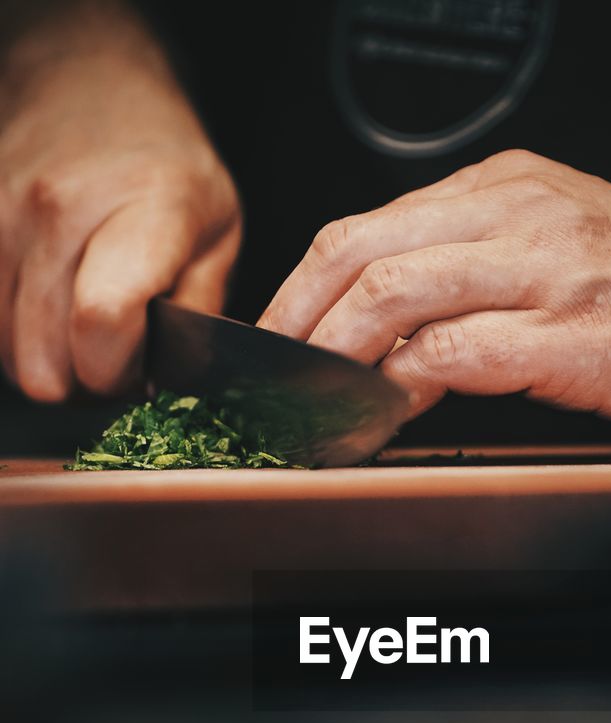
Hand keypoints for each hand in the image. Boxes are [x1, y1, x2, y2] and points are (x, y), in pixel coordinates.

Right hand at [0, 4, 241, 399]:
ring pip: (9, 351)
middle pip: (46, 357)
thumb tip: (173, 381)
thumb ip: (199, 314)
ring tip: (83, 332)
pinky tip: (50, 314)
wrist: (87, 81)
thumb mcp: (218, 233)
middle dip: (84, 381)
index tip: (139, 367)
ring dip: (48, 362)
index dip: (118, 372)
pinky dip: (17, 337)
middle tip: (113, 356)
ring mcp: (4, 215)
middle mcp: (61, 209)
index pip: (103, 321)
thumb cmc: (164, 166)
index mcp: (142, 210)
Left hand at [259, 150, 610, 433]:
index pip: (367, 226)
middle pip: (359, 251)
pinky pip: (450, 354)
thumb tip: (387, 328)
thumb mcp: (554, 249)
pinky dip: (397, 387)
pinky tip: (379, 414)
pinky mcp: (564, 333)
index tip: (278, 336)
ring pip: (392, 294)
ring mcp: (539, 269)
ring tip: (307, 397)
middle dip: (294, 318)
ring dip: (331, 353)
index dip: (304, 286)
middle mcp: (514, 214)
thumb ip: (471, 270)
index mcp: (503, 189)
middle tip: (268, 374)